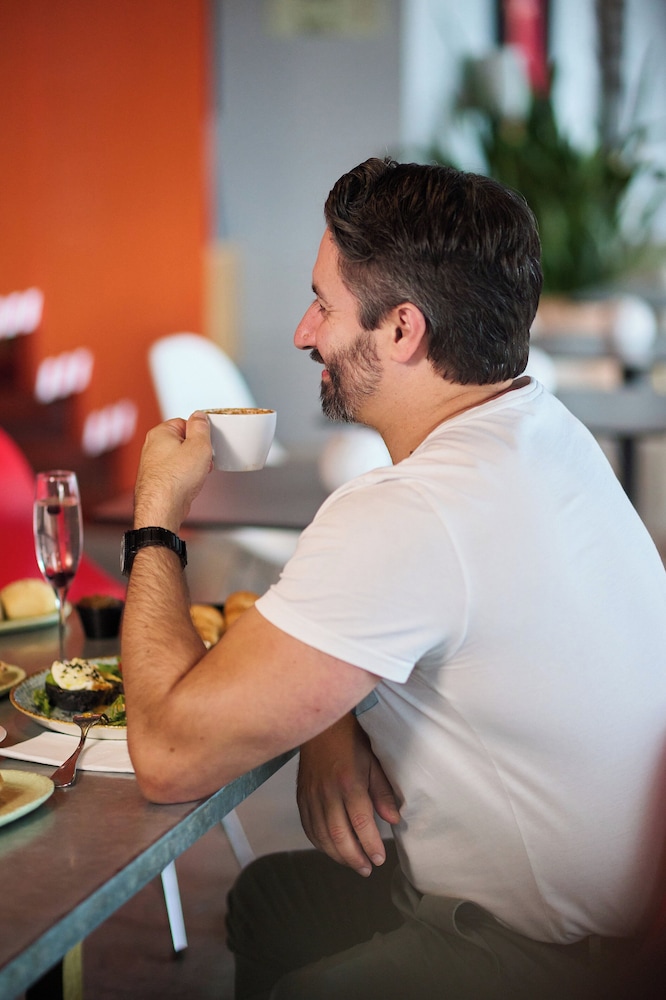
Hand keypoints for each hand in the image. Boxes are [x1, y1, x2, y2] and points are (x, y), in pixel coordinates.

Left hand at [133, 411, 212, 529]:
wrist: (162, 507)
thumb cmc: (175, 479)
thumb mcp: (199, 446)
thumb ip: (201, 427)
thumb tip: (199, 416)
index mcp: (160, 433)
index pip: (184, 422)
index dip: (199, 434)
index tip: (205, 443)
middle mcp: (152, 447)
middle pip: (182, 441)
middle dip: (196, 452)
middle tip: (202, 461)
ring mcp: (153, 465)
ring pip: (179, 459)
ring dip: (192, 466)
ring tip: (195, 475)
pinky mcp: (156, 481)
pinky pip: (175, 474)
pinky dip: (184, 478)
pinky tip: (188, 485)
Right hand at [297, 712, 399, 876]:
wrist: (321, 725)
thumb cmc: (352, 741)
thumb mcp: (374, 762)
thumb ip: (383, 792)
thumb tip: (393, 820)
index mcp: (349, 782)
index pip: (360, 821)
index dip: (370, 844)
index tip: (380, 858)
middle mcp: (327, 792)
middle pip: (338, 834)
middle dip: (354, 856)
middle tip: (367, 868)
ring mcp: (311, 796)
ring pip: (321, 835)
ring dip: (338, 855)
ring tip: (354, 864)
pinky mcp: (301, 797)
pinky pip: (308, 827)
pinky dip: (319, 843)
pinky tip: (332, 850)